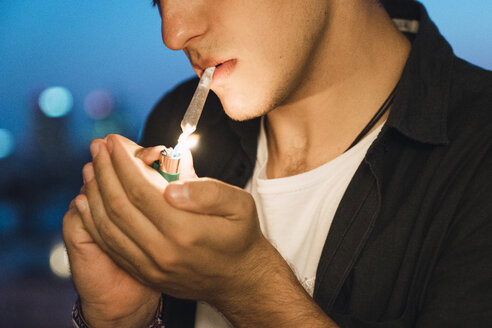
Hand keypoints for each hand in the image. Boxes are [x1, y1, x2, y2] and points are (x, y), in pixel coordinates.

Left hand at [77, 134, 335, 326]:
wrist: (238, 278)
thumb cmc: (239, 235)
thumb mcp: (240, 205)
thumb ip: (208, 192)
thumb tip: (171, 187)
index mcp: (186, 232)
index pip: (142, 191)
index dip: (123, 163)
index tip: (114, 142)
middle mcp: (163, 252)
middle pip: (120, 206)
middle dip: (105, 172)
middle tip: (97, 146)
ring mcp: (151, 267)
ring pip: (109, 226)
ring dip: (95, 193)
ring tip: (91, 167)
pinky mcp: (144, 274)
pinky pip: (110, 246)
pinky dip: (94, 221)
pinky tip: (88, 201)